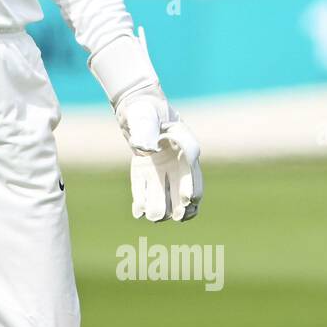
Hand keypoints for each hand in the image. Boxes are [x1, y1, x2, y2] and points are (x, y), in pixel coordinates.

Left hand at [118, 94, 202, 222]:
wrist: (134, 109)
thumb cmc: (143, 109)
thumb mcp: (144, 115)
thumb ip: (145, 129)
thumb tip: (146, 148)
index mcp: (184, 145)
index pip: (192, 169)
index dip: (192, 185)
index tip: (187, 199)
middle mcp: (176, 161)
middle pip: (185, 188)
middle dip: (183, 206)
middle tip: (177, 216)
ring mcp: (162, 169)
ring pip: (168, 194)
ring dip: (164, 208)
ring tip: (153, 216)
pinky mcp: (146, 174)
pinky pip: (147, 191)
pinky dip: (143, 203)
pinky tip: (137, 212)